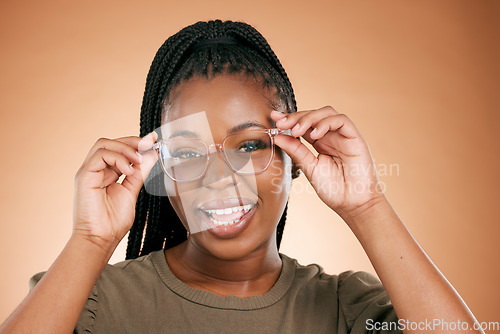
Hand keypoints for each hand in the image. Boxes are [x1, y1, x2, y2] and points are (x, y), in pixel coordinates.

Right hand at [72, 132, 157, 249]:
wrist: (100, 239)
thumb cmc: (113, 222)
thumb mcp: (132, 191)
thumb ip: (140, 172)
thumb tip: (151, 155)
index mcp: (107, 173)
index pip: (120, 150)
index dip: (136, 143)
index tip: (152, 140)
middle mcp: (96, 170)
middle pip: (111, 143)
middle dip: (132, 141)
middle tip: (148, 144)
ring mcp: (88, 171)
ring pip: (104, 144)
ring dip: (125, 148)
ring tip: (138, 161)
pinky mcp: (84, 175)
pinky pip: (100, 155)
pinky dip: (117, 158)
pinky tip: (128, 170)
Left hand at [271, 106, 385, 219]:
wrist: (352, 204)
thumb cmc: (334, 189)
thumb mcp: (309, 167)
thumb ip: (295, 151)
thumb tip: (278, 137)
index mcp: (320, 143)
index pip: (304, 124)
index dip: (290, 118)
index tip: (274, 117)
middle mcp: (331, 136)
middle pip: (313, 115)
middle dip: (296, 116)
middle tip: (282, 123)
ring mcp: (343, 135)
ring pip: (326, 113)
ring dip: (309, 118)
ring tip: (297, 131)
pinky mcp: (355, 137)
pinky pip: (341, 120)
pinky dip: (325, 123)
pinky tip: (314, 135)